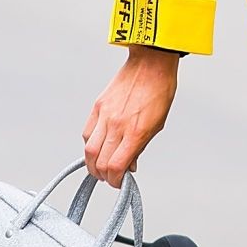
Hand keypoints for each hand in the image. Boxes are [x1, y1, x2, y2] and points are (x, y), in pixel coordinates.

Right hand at [82, 46, 179, 186]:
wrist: (150, 64)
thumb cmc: (159, 92)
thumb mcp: (157, 125)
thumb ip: (140, 147)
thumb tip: (129, 164)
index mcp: (136, 132)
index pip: (116, 167)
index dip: (116, 181)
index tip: (120, 182)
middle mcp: (117, 125)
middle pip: (99, 162)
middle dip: (104, 176)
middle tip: (110, 177)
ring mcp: (105, 115)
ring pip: (89, 150)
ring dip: (92, 164)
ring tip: (100, 166)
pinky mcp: (98, 106)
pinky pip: (87, 132)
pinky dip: (89, 145)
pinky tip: (97, 147)